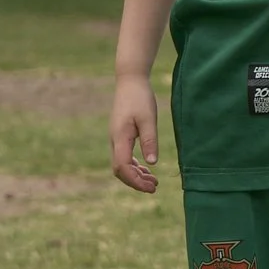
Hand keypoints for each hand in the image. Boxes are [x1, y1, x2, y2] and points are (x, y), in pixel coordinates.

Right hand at [110, 74, 161, 192]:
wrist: (130, 81)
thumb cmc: (140, 98)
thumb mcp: (149, 118)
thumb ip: (150, 140)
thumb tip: (152, 163)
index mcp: (120, 137)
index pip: (122, 167)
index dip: (135, 180)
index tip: (151, 187)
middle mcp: (114, 140)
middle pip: (120, 170)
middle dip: (136, 181)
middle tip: (154, 187)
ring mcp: (116, 139)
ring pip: (121, 165)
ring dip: (136, 175)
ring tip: (154, 181)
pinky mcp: (120, 136)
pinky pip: (124, 157)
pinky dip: (134, 166)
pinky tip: (146, 169)